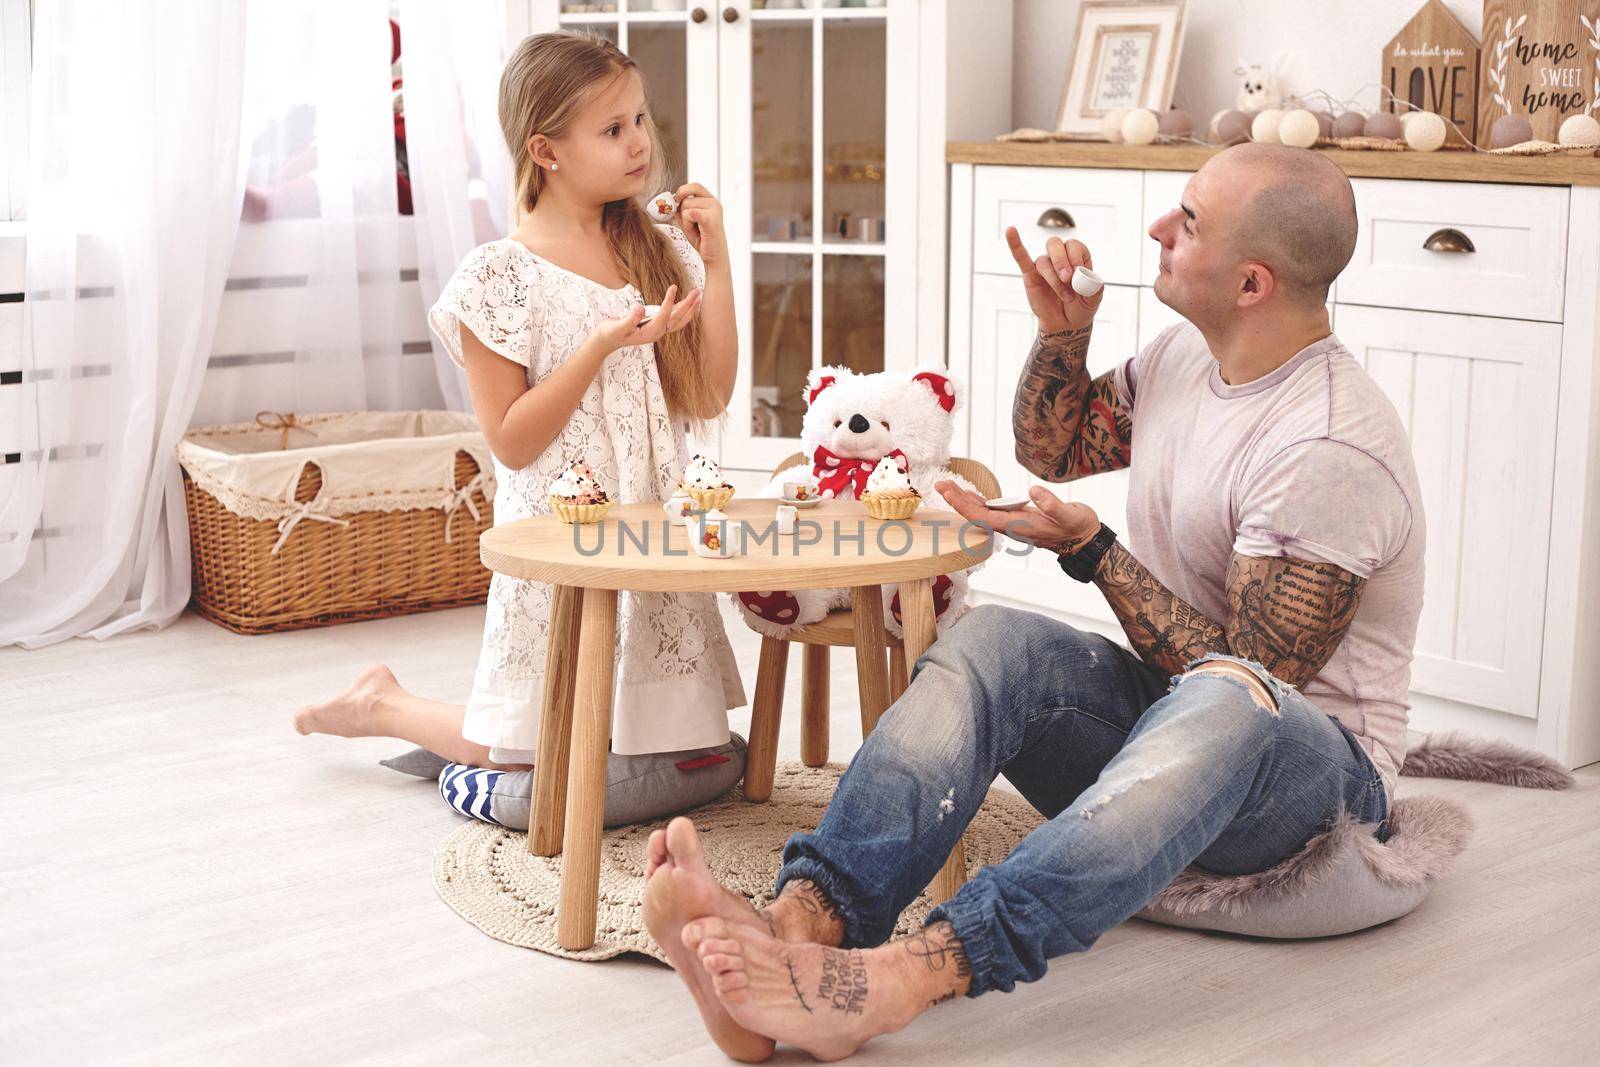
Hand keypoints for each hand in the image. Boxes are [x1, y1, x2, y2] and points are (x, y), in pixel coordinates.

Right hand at [588, 284, 702, 356]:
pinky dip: (681, 309)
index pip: (664, 316)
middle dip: (688, 305)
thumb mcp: (617, 327)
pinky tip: (687, 301)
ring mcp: (658, 329)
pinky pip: (673, 318)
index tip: (673, 287)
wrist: (608, 340)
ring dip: (688, 307)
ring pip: (678, 319)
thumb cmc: (611, 333)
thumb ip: (629, 319)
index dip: (669, 302)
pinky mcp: (656, 325)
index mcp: (649, 333)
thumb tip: (640, 308)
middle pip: (677, 319)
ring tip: (698, 294)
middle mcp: (657, 332)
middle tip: (697, 291)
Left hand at [674, 182, 726, 265]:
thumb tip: (667, 200)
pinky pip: (693, 214)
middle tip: (693, 227)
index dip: (682, 191)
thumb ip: (679, 209)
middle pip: (686, 200)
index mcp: (710, 199)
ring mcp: (715, 211)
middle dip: (683, 214)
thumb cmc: (701, 238)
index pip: (694, 186)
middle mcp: (714, 202)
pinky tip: (697, 229)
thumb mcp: (687, 220)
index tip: (676, 201)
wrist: (713, 256)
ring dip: (686, 223)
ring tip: (697, 231)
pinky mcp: (712, 221)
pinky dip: (689, 221)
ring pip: (686, 209)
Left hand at [935, 480, 1100, 554]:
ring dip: (964, 500)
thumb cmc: (1078, 528)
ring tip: (948, 485)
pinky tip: (970, 494)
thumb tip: (1033, 491)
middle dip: (957, 500)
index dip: (964, 505)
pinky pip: (992, 511)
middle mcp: (1012, 526)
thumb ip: (1052, 505)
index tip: (949, 492)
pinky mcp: (1018, 518)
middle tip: (940, 483)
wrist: (1085, 540)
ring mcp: (1014, 523)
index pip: (984, 517)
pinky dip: (978, 502)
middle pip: (977, 514)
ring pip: (982, 513)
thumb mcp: (1070, 514)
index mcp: (1019, 526)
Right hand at [1005, 227, 1102, 334]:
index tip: (1079, 272)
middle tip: (1068, 279)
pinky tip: (1010, 230)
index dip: (1076, 256)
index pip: (1074, 246)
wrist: (1065, 324)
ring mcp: (1044, 265)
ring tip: (1066, 296)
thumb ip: (1094, 288)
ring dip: (1054, 279)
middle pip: (1056, 244)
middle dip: (1061, 261)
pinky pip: (1021, 257)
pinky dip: (1015, 244)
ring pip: (1044, 262)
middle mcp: (1060, 257)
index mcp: (1077, 257)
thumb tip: (1087, 278)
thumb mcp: (1093, 300)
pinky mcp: (1030, 274)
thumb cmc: (1080, 308)